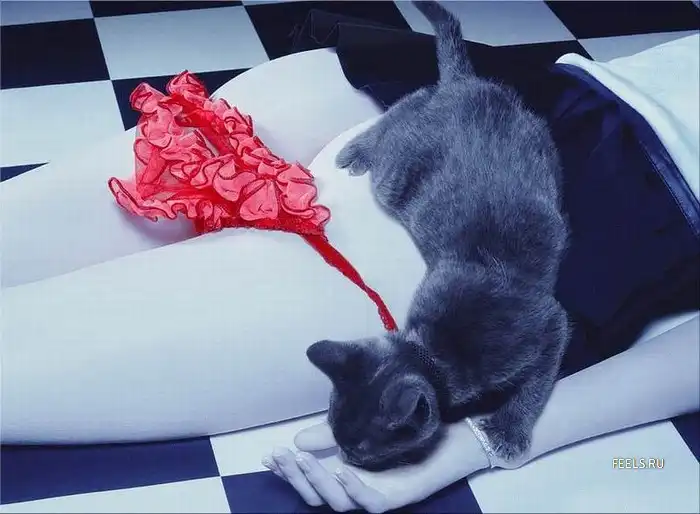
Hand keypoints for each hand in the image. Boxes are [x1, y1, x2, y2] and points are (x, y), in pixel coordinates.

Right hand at [262, 420, 489, 512]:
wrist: (455, 433)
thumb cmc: (409, 432)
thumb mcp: (362, 429)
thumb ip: (332, 435)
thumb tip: (299, 438)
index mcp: (350, 480)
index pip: (311, 484)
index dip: (288, 473)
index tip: (268, 456)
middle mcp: (362, 493)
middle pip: (319, 498)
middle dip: (296, 477)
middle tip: (280, 454)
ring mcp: (381, 497)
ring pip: (339, 503)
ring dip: (317, 482)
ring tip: (301, 458)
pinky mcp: (401, 497)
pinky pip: (371, 502)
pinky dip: (353, 489)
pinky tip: (340, 469)